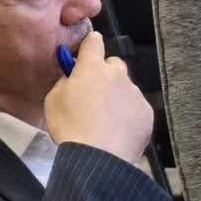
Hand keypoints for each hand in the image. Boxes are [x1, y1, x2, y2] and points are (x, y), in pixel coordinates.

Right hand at [43, 31, 155, 163]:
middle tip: (94, 95)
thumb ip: (66, 82)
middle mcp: (118, 75)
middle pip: (114, 65)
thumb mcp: (53, 100)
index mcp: (92, 68)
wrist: (98, 158)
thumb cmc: (70, 127)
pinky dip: (129, 115)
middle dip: (105, 74)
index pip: (94, 42)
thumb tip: (74, 78)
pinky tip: (118, 131)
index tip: (87, 53)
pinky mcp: (147, 112)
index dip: (90, 46)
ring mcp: (135, 93)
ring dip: (117, 97)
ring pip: (126, 88)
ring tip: (106, 121)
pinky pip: (136, 108)